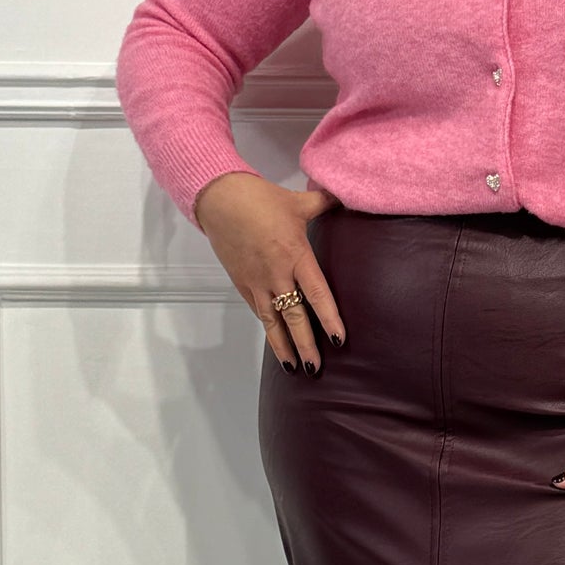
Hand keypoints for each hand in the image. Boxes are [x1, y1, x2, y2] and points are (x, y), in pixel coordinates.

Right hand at [195, 171, 344, 370]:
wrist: (220, 200)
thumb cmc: (260, 199)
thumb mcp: (297, 202)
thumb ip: (323, 203)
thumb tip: (344, 196)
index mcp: (295, 255)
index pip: (316, 293)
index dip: (328, 317)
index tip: (338, 338)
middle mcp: (276, 274)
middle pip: (294, 316)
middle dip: (306, 344)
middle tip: (316, 367)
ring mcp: (257, 282)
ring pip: (273, 322)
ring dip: (284, 346)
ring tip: (294, 368)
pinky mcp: (243, 284)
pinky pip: (258, 312)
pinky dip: (268, 330)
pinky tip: (277, 344)